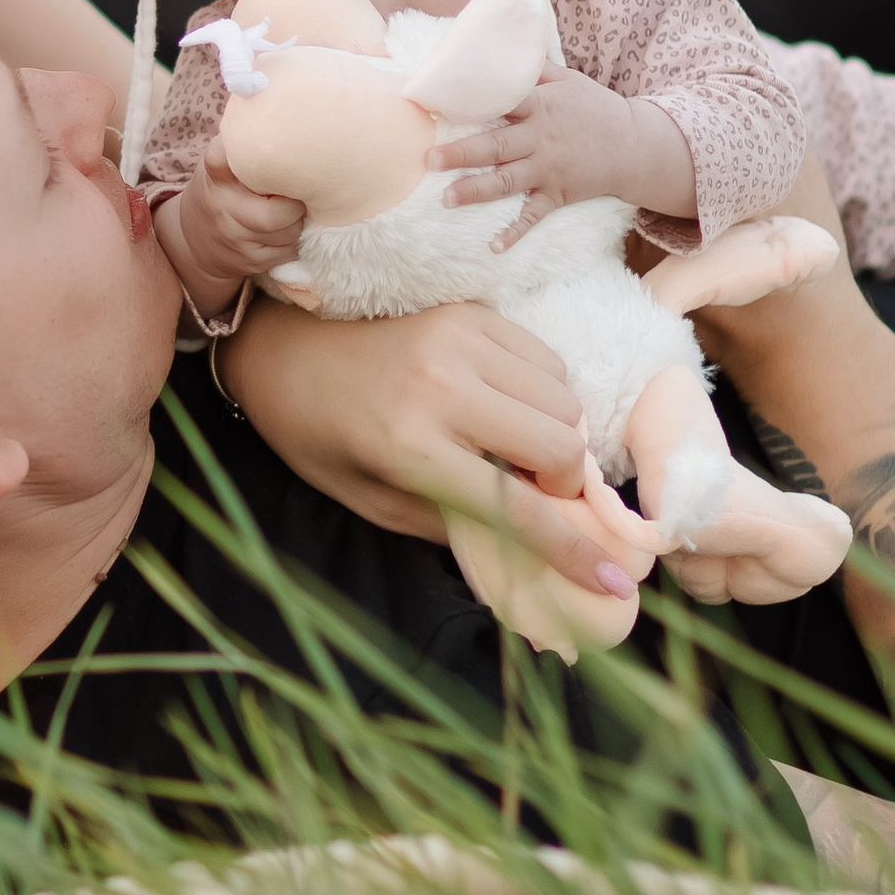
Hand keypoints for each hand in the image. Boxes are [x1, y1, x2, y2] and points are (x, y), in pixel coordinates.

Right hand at [153, 136, 305, 318]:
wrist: (193, 239)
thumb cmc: (222, 190)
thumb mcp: (222, 164)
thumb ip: (241, 143)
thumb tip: (271, 99)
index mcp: (216, 175)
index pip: (219, 159)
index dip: (233, 154)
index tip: (254, 151)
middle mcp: (222, 208)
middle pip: (274, 214)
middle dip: (295, 206)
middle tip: (298, 195)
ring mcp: (234, 240)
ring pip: (287, 235)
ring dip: (298, 224)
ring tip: (293, 212)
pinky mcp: (248, 262)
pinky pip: (286, 253)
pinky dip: (293, 242)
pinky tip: (286, 231)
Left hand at [217, 301, 641, 602]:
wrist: (278, 349)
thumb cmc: (317, 434)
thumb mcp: (369, 500)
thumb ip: (448, 525)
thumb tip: (527, 552)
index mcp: (410, 448)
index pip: (517, 510)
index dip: (574, 552)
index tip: (617, 581)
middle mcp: (441, 390)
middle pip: (561, 446)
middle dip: (561, 482)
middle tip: (530, 488)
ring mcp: (458, 342)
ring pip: (564, 399)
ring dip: (554, 433)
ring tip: (509, 443)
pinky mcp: (468, 312)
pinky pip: (545, 358)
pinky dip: (542, 390)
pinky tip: (502, 402)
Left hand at [429, 67, 694, 248]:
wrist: (636, 145)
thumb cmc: (593, 108)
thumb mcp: (567, 80)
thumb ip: (531, 69)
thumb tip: (497, 48)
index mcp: (540, 107)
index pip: (502, 101)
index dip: (471, 101)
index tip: (437, 104)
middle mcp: (540, 139)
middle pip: (496, 146)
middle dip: (461, 154)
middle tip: (428, 159)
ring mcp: (548, 170)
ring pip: (507, 182)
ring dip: (476, 192)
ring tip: (446, 199)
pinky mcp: (558, 195)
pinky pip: (533, 216)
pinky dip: (516, 232)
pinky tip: (494, 246)